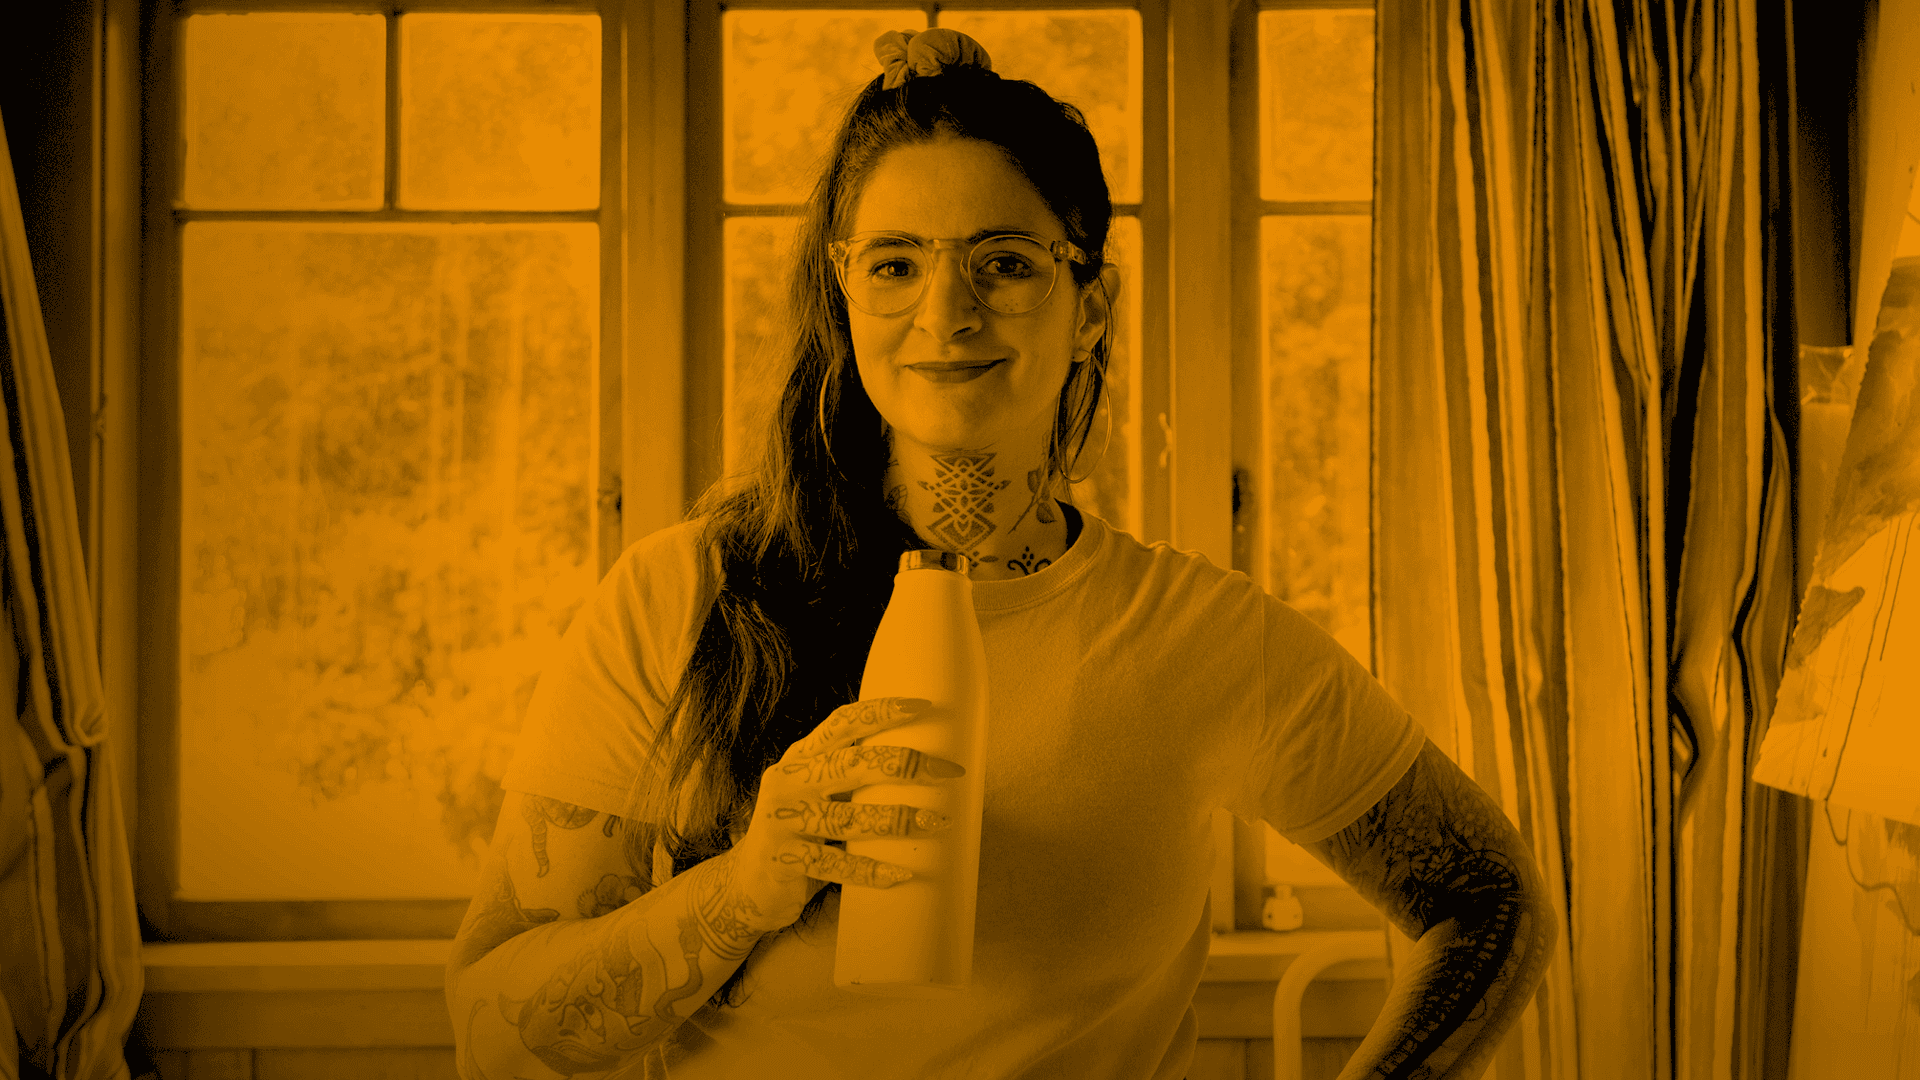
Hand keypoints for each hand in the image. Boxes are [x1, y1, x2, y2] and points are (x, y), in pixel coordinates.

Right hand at [723, 696, 963, 934]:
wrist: (746, 885)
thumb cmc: (800, 833)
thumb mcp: (818, 794)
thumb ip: (852, 777)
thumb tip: (925, 766)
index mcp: (801, 757)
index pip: (843, 723)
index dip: (883, 711)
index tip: (925, 708)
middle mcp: (788, 782)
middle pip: (854, 764)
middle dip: (907, 765)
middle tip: (950, 772)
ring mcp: (783, 821)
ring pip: (848, 817)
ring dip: (898, 819)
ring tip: (938, 823)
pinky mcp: (783, 861)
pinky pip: (835, 865)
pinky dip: (871, 870)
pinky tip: (902, 872)